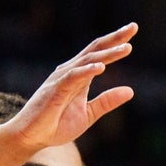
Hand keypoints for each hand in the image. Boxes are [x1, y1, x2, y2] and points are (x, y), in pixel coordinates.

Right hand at [11, 23, 137, 149]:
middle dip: (115, 39)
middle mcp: (71, 72)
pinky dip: (87, 71)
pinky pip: (72, 77)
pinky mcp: (54, 91)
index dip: (116, 42)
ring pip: (87, 61)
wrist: (32, 138)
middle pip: (95, 50)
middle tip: (133, 27)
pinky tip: (101, 68)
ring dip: (107, 55)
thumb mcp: (88, 114)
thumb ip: (107, 102)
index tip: (133, 30)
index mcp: (79, 76)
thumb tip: (131, 91)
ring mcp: (62, 79)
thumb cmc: (56, 125)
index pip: (99, 53)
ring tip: (126, 48)